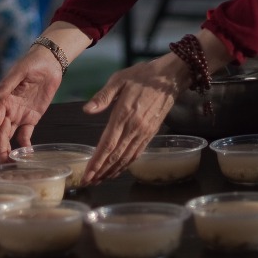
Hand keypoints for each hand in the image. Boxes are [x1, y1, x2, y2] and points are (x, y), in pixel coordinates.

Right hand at [0, 50, 63, 161]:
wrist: (50, 61)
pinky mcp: (32, 117)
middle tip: (1, 164)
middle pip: (1, 132)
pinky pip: (26, 134)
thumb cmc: (32, 62)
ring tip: (9, 165)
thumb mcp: (20, 72)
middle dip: (0, 148)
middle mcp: (9, 109)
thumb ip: (7, 86)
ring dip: (9, 149)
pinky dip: (25, 144)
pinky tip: (25, 155)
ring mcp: (20, 114)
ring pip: (10, 136)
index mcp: (3, 99)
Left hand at [77, 55, 187, 185]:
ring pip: (126, 158)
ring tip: (100, 180)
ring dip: (112, 171)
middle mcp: (134, 128)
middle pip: (116, 156)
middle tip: (88, 183)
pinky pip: (137, 153)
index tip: (87, 174)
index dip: (97, 162)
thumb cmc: (142, 75)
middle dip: (101, 172)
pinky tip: (118, 169)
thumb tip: (86, 110)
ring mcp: (144, 132)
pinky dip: (126, 165)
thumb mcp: (119, 79)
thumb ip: (103, 96)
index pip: (107, 144)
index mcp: (124, 114)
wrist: (170, 77)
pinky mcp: (151, 133)